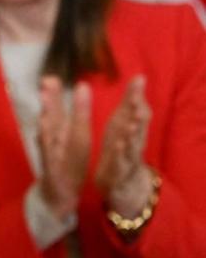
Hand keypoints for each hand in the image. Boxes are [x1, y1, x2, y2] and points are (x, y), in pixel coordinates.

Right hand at [35, 76, 91, 220]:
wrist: (61, 193)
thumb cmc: (69, 161)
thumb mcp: (78, 135)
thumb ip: (79, 111)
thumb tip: (82, 85)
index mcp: (62, 131)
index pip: (58, 109)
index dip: (55, 94)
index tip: (51, 77)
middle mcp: (53, 139)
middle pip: (51, 119)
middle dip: (50, 102)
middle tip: (46, 83)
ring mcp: (51, 154)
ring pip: (48, 137)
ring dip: (47, 124)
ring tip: (45, 110)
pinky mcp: (52, 169)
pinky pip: (51, 158)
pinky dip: (49, 150)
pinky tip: (48, 142)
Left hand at [96, 75, 152, 217]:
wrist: (118, 180)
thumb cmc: (120, 144)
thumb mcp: (122, 122)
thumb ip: (130, 102)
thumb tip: (140, 77)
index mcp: (133, 128)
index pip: (139, 111)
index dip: (138, 98)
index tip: (137, 82)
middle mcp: (134, 141)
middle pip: (139, 127)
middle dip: (138, 114)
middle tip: (136, 102)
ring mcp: (128, 156)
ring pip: (133, 145)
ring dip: (132, 136)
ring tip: (130, 126)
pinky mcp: (118, 170)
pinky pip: (120, 162)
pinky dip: (120, 154)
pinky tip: (118, 146)